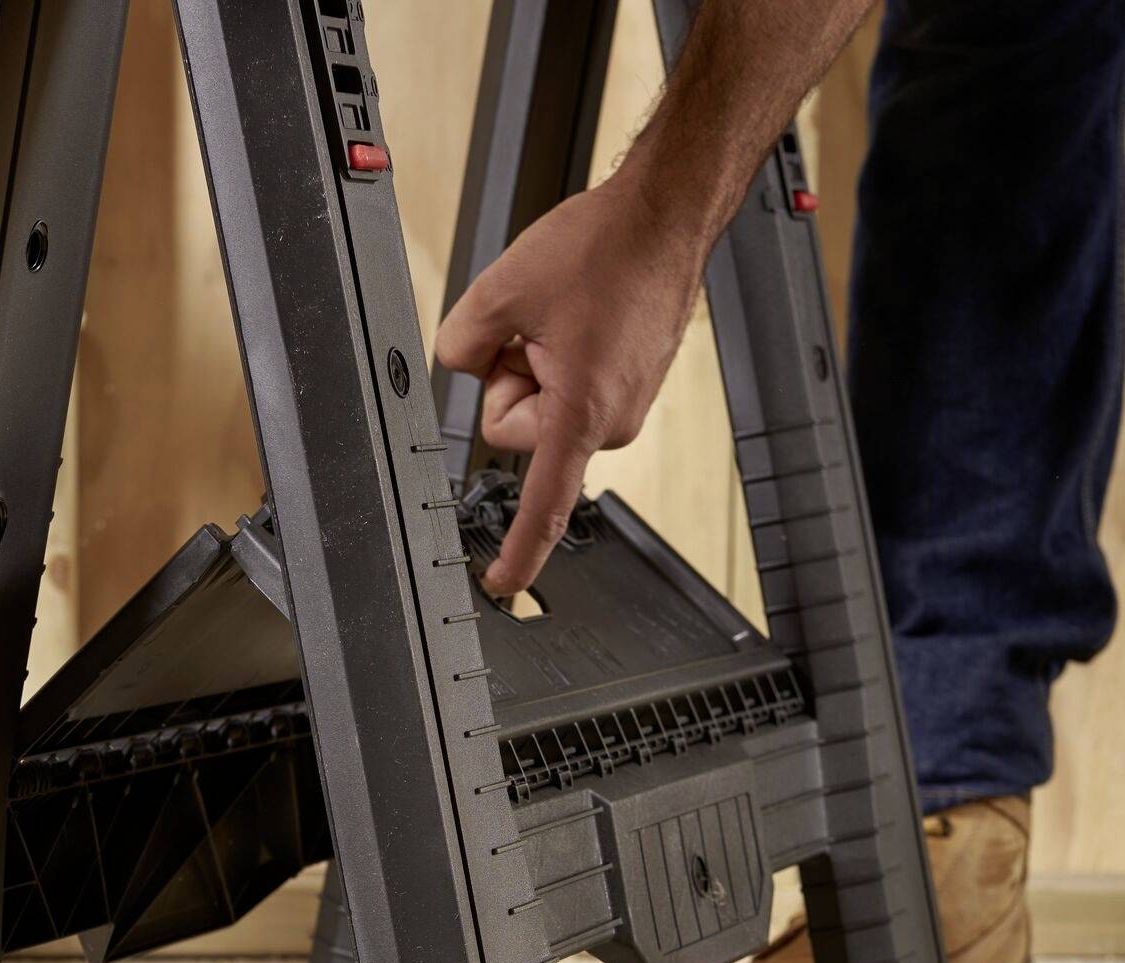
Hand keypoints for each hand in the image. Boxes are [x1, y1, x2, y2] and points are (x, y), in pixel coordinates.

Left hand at [435, 170, 708, 597]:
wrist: (666, 214)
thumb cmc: (604, 247)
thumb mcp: (499, 289)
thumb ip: (458, 344)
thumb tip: (463, 364)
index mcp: (580, 413)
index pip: (541, 504)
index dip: (518, 552)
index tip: (500, 584)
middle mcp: (611, 422)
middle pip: (517, 428)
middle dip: (511, 380)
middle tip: (537, 328)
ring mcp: (625, 407)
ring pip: (542, 404)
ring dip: (536, 361)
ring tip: (565, 315)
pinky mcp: (630, 387)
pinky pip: (568, 386)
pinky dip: (561, 354)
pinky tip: (581, 316)